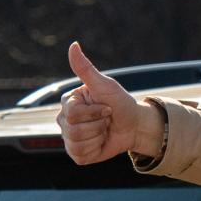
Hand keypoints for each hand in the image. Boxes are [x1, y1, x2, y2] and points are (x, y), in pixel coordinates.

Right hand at [57, 42, 162, 163]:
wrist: (135, 125)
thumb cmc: (121, 103)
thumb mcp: (106, 85)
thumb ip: (86, 68)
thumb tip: (73, 45)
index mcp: (68, 102)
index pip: (72, 113)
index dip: (95, 112)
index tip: (107, 107)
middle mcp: (64, 119)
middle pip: (73, 129)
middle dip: (98, 124)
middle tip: (107, 119)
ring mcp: (69, 137)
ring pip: (76, 143)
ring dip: (98, 136)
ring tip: (104, 129)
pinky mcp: (77, 153)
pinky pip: (80, 155)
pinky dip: (95, 149)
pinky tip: (101, 141)